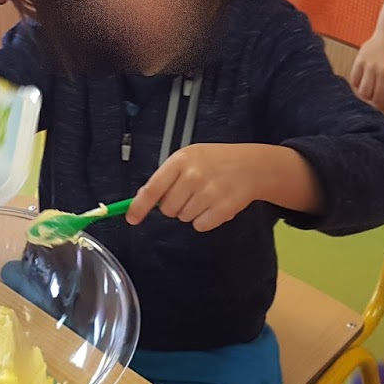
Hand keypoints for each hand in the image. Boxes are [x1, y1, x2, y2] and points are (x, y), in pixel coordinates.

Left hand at [125, 143, 282, 231]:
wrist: (251, 166)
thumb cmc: (216, 161)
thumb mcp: (189, 158)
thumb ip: (166, 177)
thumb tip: (142, 198)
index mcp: (181, 160)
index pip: (153, 188)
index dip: (139, 206)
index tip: (132, 218)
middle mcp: (194, 175)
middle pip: (168, 209)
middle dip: (175, 206)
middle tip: (190, 193)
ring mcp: (210, 192)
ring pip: (184, 218)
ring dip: (192, 212)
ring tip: (206, 195)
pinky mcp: (223, 208)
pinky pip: (200, 226)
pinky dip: (206, 220)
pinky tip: (215, 204)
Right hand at [350, 29, 383, 110]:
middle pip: (377, 99)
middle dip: (378, 105)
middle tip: (379, 103)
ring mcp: (371, 66)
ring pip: (365, 93)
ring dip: (367, 97)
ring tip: (371, 93)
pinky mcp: (360, 61)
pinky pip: (355, 81)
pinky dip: (358, 86)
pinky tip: (364, 83)